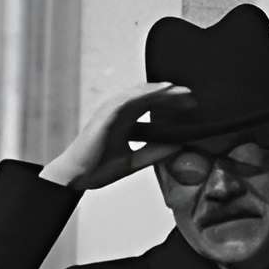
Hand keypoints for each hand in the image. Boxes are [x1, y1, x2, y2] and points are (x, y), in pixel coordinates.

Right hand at [42, 78, 187, 192]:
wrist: (75, 177)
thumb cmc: (98, 168)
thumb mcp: (133, 161)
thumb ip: (153, 152)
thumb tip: (177, 146)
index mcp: (124, 121)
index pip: (151, 106)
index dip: (171, 104)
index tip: (192, 107)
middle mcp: (118, 112)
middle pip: (149, 97)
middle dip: (171, 95)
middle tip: (193, 97)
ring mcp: (111, 111)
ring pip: (141, 94)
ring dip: (162, 91)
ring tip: (181, 90)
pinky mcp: (106, 114)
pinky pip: (129, 99)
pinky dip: (146, 93)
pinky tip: (162, 90)